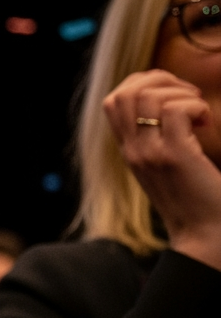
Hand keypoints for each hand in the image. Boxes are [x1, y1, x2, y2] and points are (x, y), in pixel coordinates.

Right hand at [103, 70, 220, 270]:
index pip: (113, 99)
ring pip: (150, 96)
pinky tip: (206, 125)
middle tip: (188, 97)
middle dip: (161, 80)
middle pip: (125, 92)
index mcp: (128, 150)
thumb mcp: (165, 167)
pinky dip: (196, 107)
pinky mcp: (173, 156)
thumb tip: (171, 108)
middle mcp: (132, 149)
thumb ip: (157, 141)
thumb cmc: (195, 202)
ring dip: (182, 93)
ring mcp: (150, 152)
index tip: (174, 96)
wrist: (204, 237)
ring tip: (199, 114)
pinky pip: (176, 110)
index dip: (142, 83)